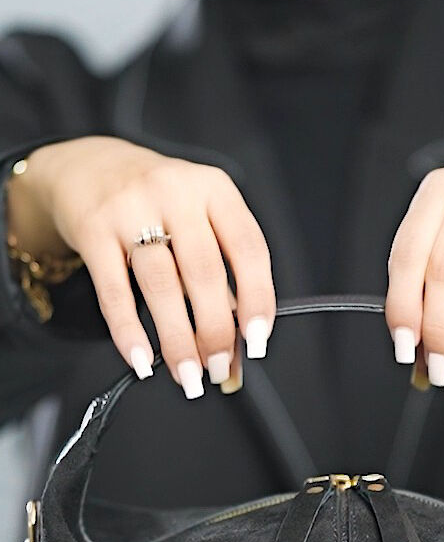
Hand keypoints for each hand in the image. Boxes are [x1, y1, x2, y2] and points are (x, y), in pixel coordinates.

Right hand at [7, 136, 274, 396]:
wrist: (88, 167)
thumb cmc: (157, 203)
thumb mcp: (198, 220)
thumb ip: (222, 279)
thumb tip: (241, 350)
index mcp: (214, 189)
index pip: (248, 249)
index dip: (257, 299)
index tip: (257, 341)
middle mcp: (175, 193)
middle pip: (204, 273)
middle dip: (216, 331)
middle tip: (220, 368)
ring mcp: (131, 209)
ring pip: (162, 285)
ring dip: (178, 339)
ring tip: (187, 375)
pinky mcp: (93, 230)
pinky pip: (114, 291)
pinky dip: (129, 331)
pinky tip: (142, 360)